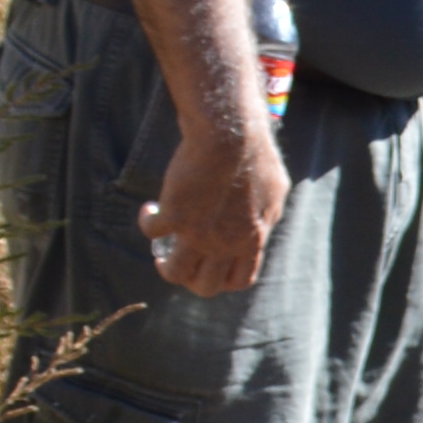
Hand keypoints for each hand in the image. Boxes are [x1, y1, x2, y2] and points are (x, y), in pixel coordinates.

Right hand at [138, 112, 292, 296]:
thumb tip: (263, 224)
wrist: (231, 135)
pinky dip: (147, 221)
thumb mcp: (274, 193)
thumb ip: (266, 215)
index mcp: (253, 238)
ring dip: (165, 266)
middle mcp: (227, 243)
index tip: (211, 266)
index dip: (223, 279)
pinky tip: (150, 208)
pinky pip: (151, 233)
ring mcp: (199, 233)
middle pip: (206, 286)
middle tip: (183, 261)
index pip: (240, 279)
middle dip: (192, 279)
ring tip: (160, 251)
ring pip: (175, 273)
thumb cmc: (255, 157)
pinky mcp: (175, 216)